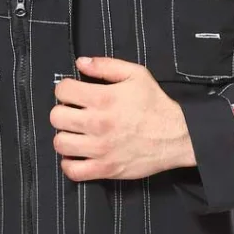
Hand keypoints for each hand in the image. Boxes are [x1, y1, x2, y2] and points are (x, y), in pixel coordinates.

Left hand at [49, 56, 196, 181]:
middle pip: (56, 117)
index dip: (65, 89)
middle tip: (74, 114)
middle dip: (62, 112)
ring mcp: (100, 149)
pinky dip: (70, 165)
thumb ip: (106, 65)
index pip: (62, 91)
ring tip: (76, 135)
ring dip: (65, 137)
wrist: (177, 136)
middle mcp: (97, 123)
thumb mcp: (136, 74)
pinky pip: (73, 171)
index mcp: (103, 98)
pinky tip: (78, 156)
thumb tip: (81, 62)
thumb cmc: (156, 105)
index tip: (74, 94)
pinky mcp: (105, 169)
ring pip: (60, 144)